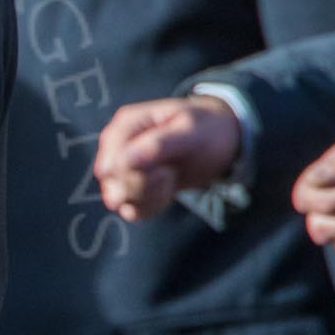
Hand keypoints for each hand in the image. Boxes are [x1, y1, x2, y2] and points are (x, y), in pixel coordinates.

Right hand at [93, 96, 243, 220]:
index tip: (166, 168)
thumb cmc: (206, 129)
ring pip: (119, 199)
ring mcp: (122, 168)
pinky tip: (167, 191)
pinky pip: (131, 210)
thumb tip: (126, 161)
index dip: (137, 174)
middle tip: (170, 172)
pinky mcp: (132, 186)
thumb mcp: (190, 131)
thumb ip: (158, 144)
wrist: (222, 140)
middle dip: (145, 186)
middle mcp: (117, 146)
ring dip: (149, 197)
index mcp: (126, 125)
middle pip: (113, 182)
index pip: (113, 162)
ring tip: (170, 178)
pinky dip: (152, 206)